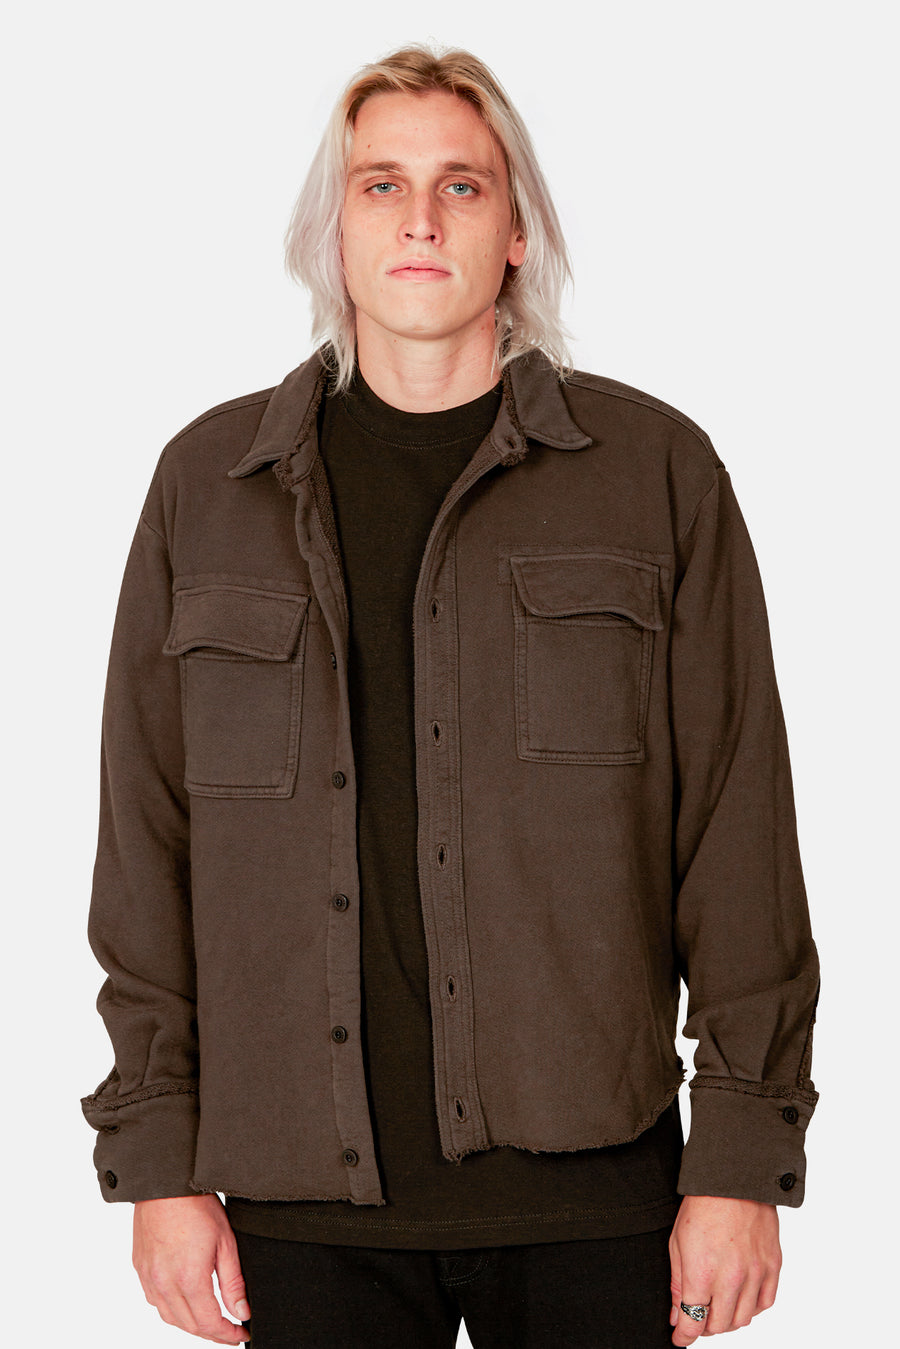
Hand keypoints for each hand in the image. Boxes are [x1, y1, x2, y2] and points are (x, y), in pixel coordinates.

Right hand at [133, 1193, 250, 1343]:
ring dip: (191, 1324)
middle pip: (189, 1325)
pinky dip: (172, 1309)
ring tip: (210, 1320)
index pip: (209, 1323)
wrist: (165, 1183)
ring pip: (170, 1317)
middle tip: (230, 1330)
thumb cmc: (196, 1206)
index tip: (240, 1334)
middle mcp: (164, 1284)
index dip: (227, 1335)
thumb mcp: (225, 1243)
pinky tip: (184, 1303)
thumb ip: (233, 1283)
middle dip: (212, 1333)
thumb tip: (241, 1311)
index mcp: (188, 1279)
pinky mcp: (140, 1269)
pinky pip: (155, 1301)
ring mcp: (149, 1277)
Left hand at [668, 1195, 780, 1342]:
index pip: (693, 1322)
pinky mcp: (773, 1266)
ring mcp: (755, 1274)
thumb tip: (677, 1315)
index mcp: (702, 1273)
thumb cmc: (702, 1205)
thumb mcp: (677, 1242)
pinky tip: (741, 1297)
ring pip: (743, 1320)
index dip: (684, 1335)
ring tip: (718, 1306)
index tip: (680, 1338)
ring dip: (728, 1320)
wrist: (733, 1179)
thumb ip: (677, 1283)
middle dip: (704, 1326)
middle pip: (719, 1326)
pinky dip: (753, 1308)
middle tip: (697, 1316)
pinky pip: (766, 1303)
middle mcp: (731, 1279)